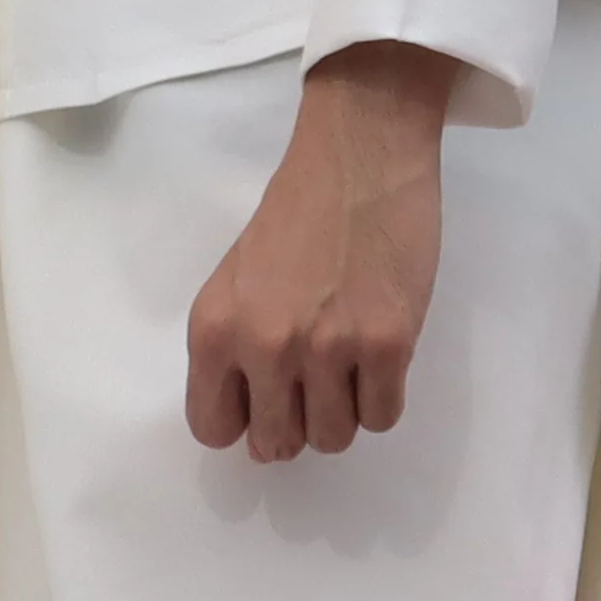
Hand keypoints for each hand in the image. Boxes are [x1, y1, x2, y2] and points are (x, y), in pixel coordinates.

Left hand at [185, 41, 457, 460]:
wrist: (359, 156)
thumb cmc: (297, 212)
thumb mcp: (237, 279)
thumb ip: (235, 350)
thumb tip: (255, 430)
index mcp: (214, 328)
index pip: (212, 427)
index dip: (243, 423)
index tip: (266, 403)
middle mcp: (263, 346)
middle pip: (278, 444)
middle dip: (297, 423)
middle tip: (315, 380)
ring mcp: (328, 349)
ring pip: (334, 439)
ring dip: (343, 411)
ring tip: (348, 360)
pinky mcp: (388, 345)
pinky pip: (382, 418)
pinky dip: (382, 397)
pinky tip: (378, 353)